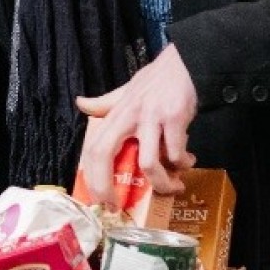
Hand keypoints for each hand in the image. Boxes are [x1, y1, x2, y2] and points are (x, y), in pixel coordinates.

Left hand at [76, 44, 198, 200]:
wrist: (183, 63)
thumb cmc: (155, 81)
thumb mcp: (125, 90)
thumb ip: (105, 103)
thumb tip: (81, 103)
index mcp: (115, 114)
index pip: (93, 148)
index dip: (92, 176)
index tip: (100, 199)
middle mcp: (128, 116)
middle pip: (104, 154)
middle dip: (107, 185)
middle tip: (120, 206)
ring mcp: (151, 117)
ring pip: (148, 162)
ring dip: (162, 182)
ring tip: (173, 187)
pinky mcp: (174, 117)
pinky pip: (176, 152)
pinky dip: (183, 163)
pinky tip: (188, 161)